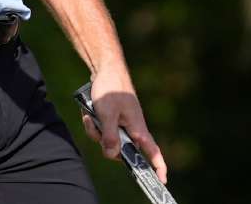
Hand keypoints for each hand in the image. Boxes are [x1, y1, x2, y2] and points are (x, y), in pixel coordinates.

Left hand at [80, 65, 167, 183]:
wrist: (106, 70)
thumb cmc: (111, 89)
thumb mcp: (107, 114)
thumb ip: (110, 137)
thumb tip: (113, 155)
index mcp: (138, 129)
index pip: (153, 152)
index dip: (159, 167)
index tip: (162, 180)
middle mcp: (132, 129)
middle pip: (120, 151)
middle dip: (105, 144)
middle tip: (97, 128)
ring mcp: (122, 125)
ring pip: (108, 141)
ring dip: (96, 131)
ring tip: (90, 116)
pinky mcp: (113, 120)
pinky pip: (102, 131)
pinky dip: (94, 125)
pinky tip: (88, 113)